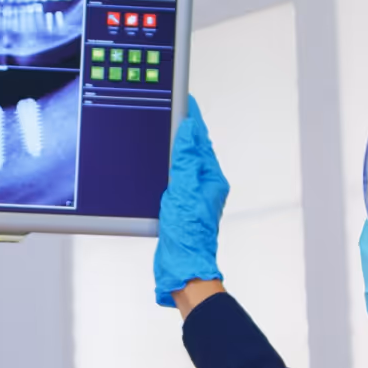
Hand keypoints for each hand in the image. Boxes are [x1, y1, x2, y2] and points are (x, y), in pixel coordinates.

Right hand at [154, 96, 229, 307]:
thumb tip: (189, 129)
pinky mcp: (181, 208)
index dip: (192, 119)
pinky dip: (166, 167)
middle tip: (173, 108)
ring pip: (184, 164)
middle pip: (194, 149)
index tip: (184, 99)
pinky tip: (157, 165)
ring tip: (166, 128)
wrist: (183, 268)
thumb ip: (186, 159)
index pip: (200, 140)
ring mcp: (193, 197)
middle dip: (185, 129)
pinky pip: (175, 180)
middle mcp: (204, 186)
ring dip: (175, 147)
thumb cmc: (188, 235)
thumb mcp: (184, 190)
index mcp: (210, 178)